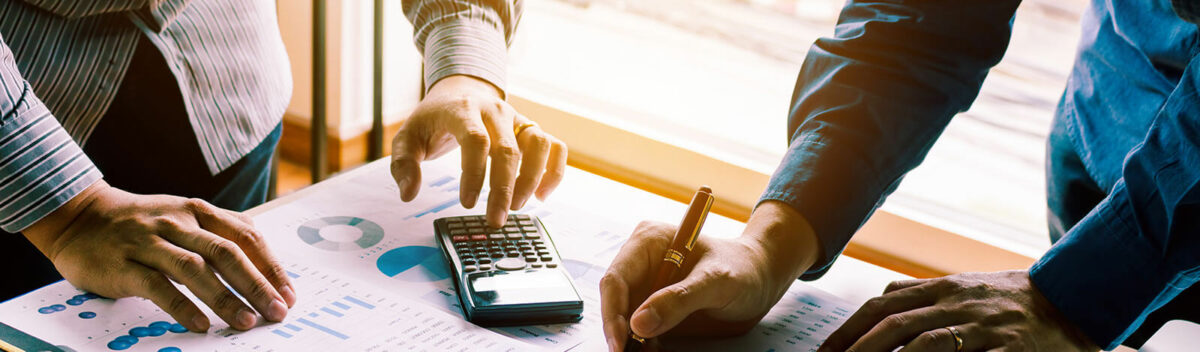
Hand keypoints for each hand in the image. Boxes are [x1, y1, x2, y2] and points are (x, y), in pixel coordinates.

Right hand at [23, 181, 295, 331]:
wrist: (78, 218)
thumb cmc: (141, 224)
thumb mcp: (184, 218)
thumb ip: (219, 234)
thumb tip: (264, 266)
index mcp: (199, 211)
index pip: (245, 237)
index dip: (270, 267)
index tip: (289, 294)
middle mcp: (178, 222)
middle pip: (226, 252)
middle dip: (257, 284)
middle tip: (277, 311)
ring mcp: (149, 242)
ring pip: (195, 268)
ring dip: (225, 297)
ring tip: (246, 321)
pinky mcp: (123, 265)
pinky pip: (157, 286)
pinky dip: (182, 306)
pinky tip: (201, 324)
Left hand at [390, 75, 567, 227]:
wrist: (459, 90)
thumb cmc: (434, 119)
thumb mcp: (408, 137)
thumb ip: (403, 165)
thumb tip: (409, 194)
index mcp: (463, 110)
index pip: (475, 140)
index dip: (474, 174)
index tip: (467, 203)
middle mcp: (495, 111)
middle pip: (508, 149)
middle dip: (503, 189)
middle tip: (495, 220)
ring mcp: (517, 118)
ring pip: (538, 145)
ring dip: (531, 180)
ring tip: (517, 206)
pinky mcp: (531, 128)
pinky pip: (555, 147)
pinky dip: (554, 171)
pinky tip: (541, 195)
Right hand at [600, 201, 819, 350]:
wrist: (759, 277)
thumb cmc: (742, 269)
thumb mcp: (716, 282)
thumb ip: (679, 299)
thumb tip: (638, 323)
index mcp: (649, 241)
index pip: (616, 278)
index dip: (613, 312)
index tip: (621, 341)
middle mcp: (641, 261)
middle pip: (615, 300)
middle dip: (619, 330)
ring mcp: (647, 283)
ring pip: (624, 317)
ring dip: (631, 340)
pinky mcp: (654, 304)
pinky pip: (639, 327)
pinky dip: (643, 343)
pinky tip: (653, 351)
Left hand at [818, 271, 1097, 351]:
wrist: (1074, 300)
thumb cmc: (1009, 300)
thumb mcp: (964, 288)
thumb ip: (922, 293)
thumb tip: (879, 298)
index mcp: (943, 288)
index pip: (883, 305)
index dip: (849, 329)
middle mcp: (960, 303)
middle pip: (896, 325)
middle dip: (858, 350)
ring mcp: (986, 327)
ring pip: (927, 345)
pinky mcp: (1012, 350)